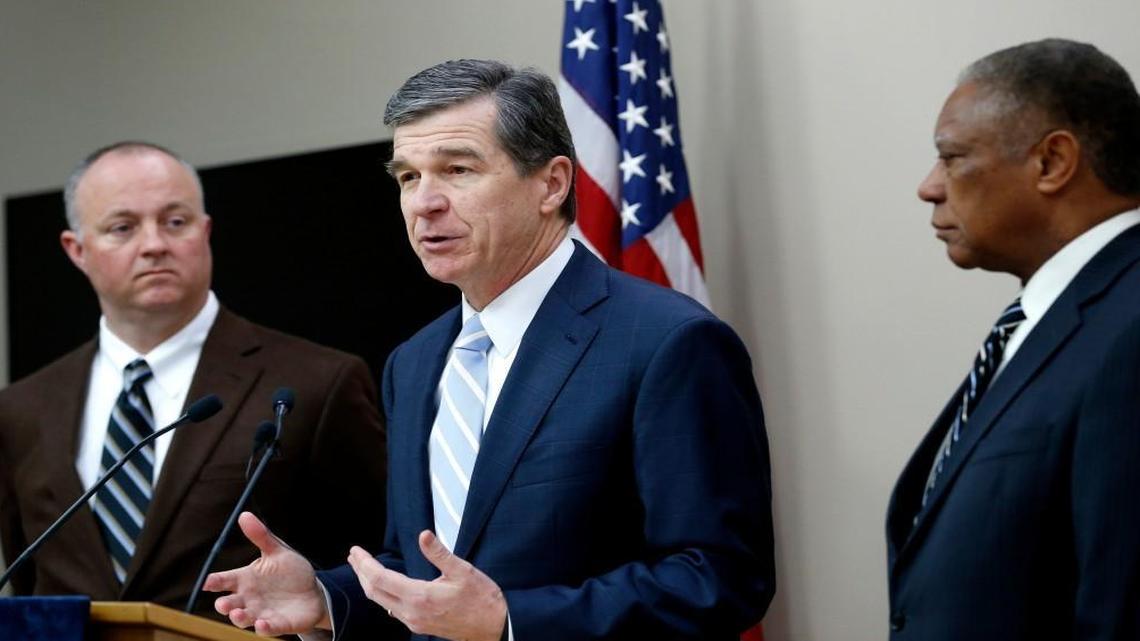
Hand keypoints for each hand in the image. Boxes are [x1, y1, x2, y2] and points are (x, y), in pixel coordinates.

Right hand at [203, 512, 330, 635]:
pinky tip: (262, 624)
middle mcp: (249, 598)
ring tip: (239, 614)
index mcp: (245, 579)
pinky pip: (268, 628)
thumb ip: (261, 535)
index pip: (224, 580)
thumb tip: (244, 514)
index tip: (209, 583)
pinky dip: (264, 627)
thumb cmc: (289, 571)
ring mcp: (261, 612)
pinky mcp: (278, 624)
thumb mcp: (277, 551)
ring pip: (244, 618)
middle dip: (225, 605)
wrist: (313, 591)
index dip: (215, 582)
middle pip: (230, 603)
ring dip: (240, 618)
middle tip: (224, 604)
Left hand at [348, 530, 506, 640]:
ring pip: (382, 602)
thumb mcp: (463, 570)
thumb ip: (439, 553)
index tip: (356, 550)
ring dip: (369, 584)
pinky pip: (392, 609)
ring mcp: (415, 622)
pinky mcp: (420, 625)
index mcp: (420, 596)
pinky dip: (381, 594)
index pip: (380, 579)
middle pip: (374, 592)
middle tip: (354, 555)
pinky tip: (383, 587)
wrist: (495, 627)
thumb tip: (423, 534)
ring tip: (363, 568)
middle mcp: (412, 612)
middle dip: (361, 572)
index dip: (365, 564)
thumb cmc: (482, 598)